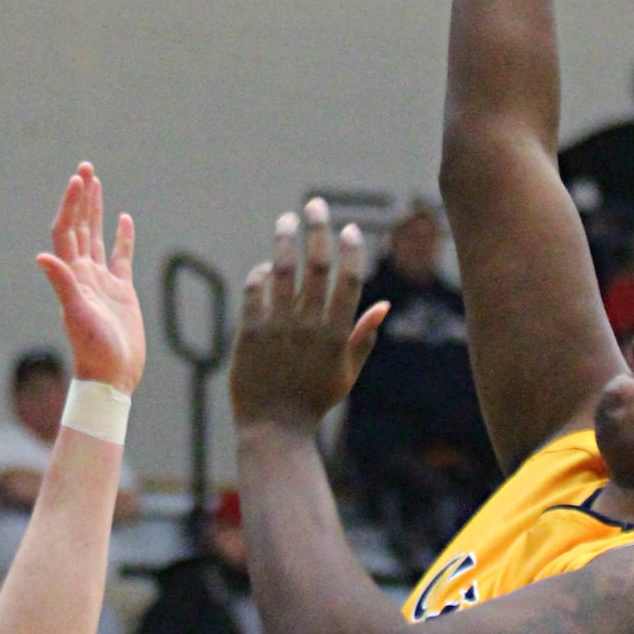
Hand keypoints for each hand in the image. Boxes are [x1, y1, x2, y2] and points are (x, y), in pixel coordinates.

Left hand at [37, 164, 143, 394]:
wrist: (111, 376)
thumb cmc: (93, 349)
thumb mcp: (77, 314)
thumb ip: (62, 283)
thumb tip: (42, 256)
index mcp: (72, 276)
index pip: (67, 231)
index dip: (71, 205)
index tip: (78, 179)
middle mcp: (84, 274)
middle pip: (79, 227)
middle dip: (82, 197)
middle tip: (86, 168)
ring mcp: (102, 281)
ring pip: (96, 236)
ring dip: (96, 210)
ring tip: (97, 183)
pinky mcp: (121, 291)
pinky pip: (120, 256)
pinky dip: (122, 237)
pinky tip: (124, 219)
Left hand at [230, 200, 387, 431]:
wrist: (274, 428)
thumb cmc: (314, 401)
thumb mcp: (348, 372)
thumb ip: (364, 337)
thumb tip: (383, 305)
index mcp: (337, 334)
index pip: (349, 279)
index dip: (351, 249)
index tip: (349, 228)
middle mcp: (308, 326)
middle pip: (316, 265)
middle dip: (318, 228)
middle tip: (315, 204)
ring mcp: (278, 327)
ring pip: (282, 270)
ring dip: (285, 239)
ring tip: (286, 219)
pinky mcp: (250, 332)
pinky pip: (254, 291)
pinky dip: (261, 274)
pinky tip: (267, 268)